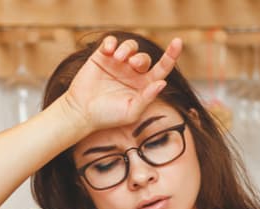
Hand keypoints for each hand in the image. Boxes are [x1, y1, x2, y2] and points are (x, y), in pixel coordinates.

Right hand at [60, 35, 182, 131]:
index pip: (162, 68)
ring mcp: (117, 64)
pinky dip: (111, 42)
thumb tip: (162, 83)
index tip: (178, 42)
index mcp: (143, 85)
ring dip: (127, 49)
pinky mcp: (102, 57)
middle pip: (144, 58)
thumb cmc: (107, 116)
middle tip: (131, 64)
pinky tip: (108, 50)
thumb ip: (147, 98)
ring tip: (117, 58)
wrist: (81, 113)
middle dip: (140, 59)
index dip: (171, 55)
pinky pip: (111, 42)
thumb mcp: (131, 111)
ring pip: (130, 47)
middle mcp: (132, 73)